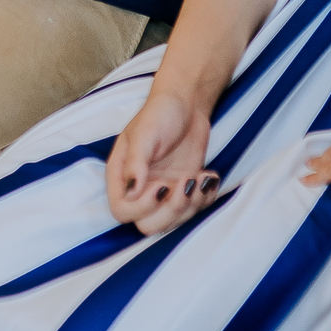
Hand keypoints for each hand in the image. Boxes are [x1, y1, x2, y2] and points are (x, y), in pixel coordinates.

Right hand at [105, 88, 218, 234]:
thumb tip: (131, 192)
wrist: (187, 105)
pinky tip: (208, 177)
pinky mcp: (184, 191)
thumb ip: (135, 164)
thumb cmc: (160, 113)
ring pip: (173, 221)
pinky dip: (205, 199)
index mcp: (122, 175)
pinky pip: (193, 211)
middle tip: (185, 183)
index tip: (161, 186)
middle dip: (171, 211)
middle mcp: (141, 189)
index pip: (122, 211)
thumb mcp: (144, 134)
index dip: (141, 208)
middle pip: (148, 225)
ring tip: (201, 178)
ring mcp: (163, 192)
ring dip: (192, 206)